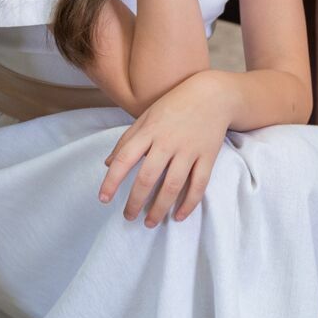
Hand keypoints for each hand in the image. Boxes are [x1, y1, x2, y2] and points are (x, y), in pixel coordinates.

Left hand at [99, 72, 230, 226]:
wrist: (212, 95)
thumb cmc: (174, 105)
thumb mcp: (146, 117)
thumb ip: (126, 140)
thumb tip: (107, 164)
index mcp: (148, 131)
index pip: (124, 159)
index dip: (112, 181)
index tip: (104, 199)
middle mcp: (167, 142)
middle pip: (147, 178)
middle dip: (136, 202)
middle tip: (128, 217)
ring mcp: (189, 150)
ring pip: (172, 186)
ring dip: (159, 208)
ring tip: (149, 222)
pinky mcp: (208, 157)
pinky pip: (198, 185)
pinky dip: (189, 204)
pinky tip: (178, 216)